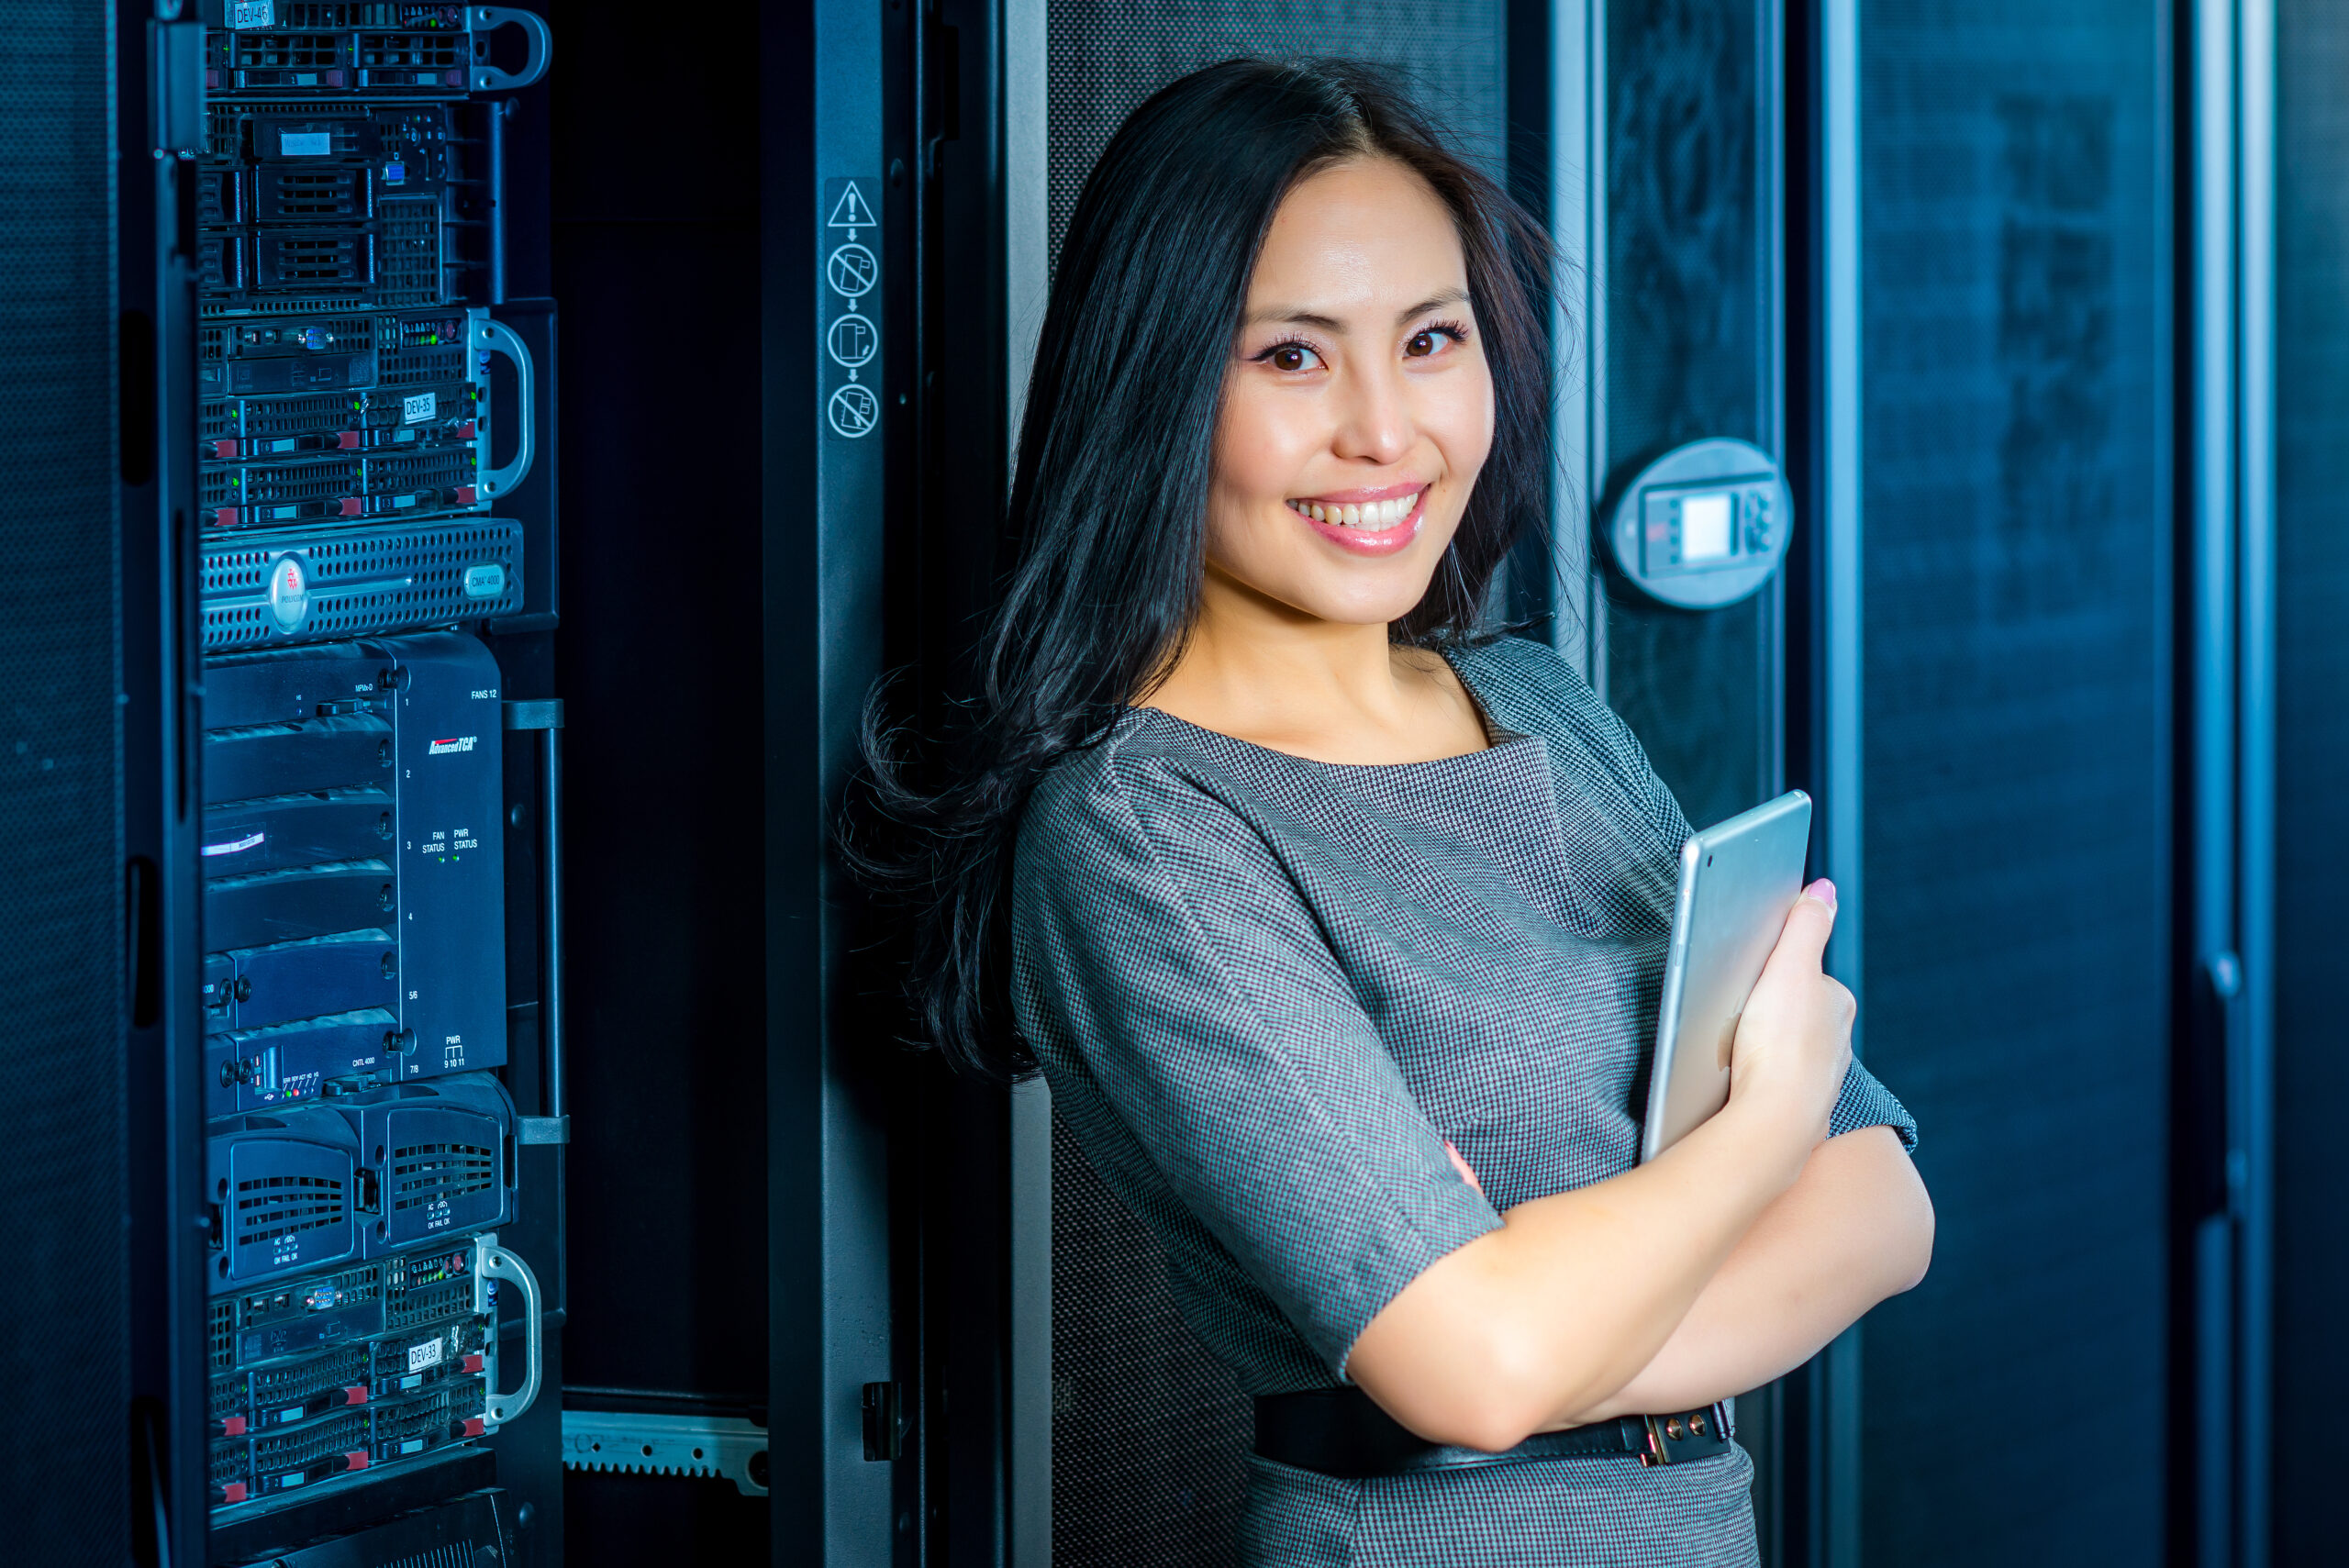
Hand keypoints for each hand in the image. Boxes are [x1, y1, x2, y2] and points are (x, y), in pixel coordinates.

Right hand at [1723, 879, 1854, 1163]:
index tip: (1748, 977)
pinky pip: (1777, 1084)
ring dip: (1763, 1045)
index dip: (1773, 969)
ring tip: (1733, 1047)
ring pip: (1786, 1049)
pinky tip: (1739, 1080)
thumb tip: (1825, 888)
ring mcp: (1820, 1078)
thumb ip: (1806, 924)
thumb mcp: (1789, 967)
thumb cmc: (1780, 1045)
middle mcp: (1838, 1042)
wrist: (1773, 1122)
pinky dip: (1761, 1078)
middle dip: (1767, 1009)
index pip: (1805, 972)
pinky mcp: (1799, 1109)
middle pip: (1795, 1011)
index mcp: (1837, 1004)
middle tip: (1735, 1011)